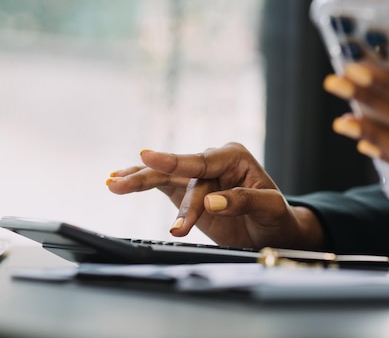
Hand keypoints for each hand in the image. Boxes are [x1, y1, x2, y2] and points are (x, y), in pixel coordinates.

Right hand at [106, 142, 325, 249]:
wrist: (273, 232)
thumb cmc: (275, 215)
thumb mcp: (269, 207)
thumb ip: (241, 201)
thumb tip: (211, 201)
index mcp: (235, 157)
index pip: (202, 160)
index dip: (173, 161)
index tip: (148, 157)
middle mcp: (215, 162)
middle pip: (180, 172)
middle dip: (153, 181)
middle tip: (122, 187)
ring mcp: (199, 176)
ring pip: (165, 176)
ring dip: (138, 180)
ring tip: (113, 184)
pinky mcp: (188, 192)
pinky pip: (161, 185)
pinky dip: (141, 184)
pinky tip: (117, 181)